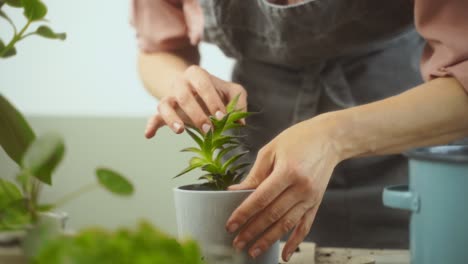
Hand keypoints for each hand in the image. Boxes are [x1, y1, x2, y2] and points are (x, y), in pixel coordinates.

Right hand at [144, 65, 246, 137]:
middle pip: (183, 95)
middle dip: (196, 113)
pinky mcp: (164, 110)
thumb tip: (240, 122)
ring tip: (180, 131)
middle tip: (209, 129)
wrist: (197, 91)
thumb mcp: (232, 91)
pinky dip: (151, 125)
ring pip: (164, 104)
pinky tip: (149, 135)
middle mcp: (180, 83)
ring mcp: (169, 96)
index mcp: (197, 74)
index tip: (222, 116)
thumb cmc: (217, 92)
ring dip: (172, 118)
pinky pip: (154, 116)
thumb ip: (240, 102)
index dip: (212, 99)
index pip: (203, 83)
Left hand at [226, 115, 341, 261]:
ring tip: (253, 251)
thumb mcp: (271, 150)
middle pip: (272, 215)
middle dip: (252, 231)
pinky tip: (284, 255)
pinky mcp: (316, 202)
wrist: (330, 138)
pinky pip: (305, 226)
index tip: (231, 225)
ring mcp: (311, 197)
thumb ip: (254, 174)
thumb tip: (235, 191)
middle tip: (237, 243)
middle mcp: (301, 187)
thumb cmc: (298, 139)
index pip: (261, 198)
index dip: (244, 214)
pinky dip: (294, 242)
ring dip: (268, 240)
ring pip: (287, 224)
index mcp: (288, 171)